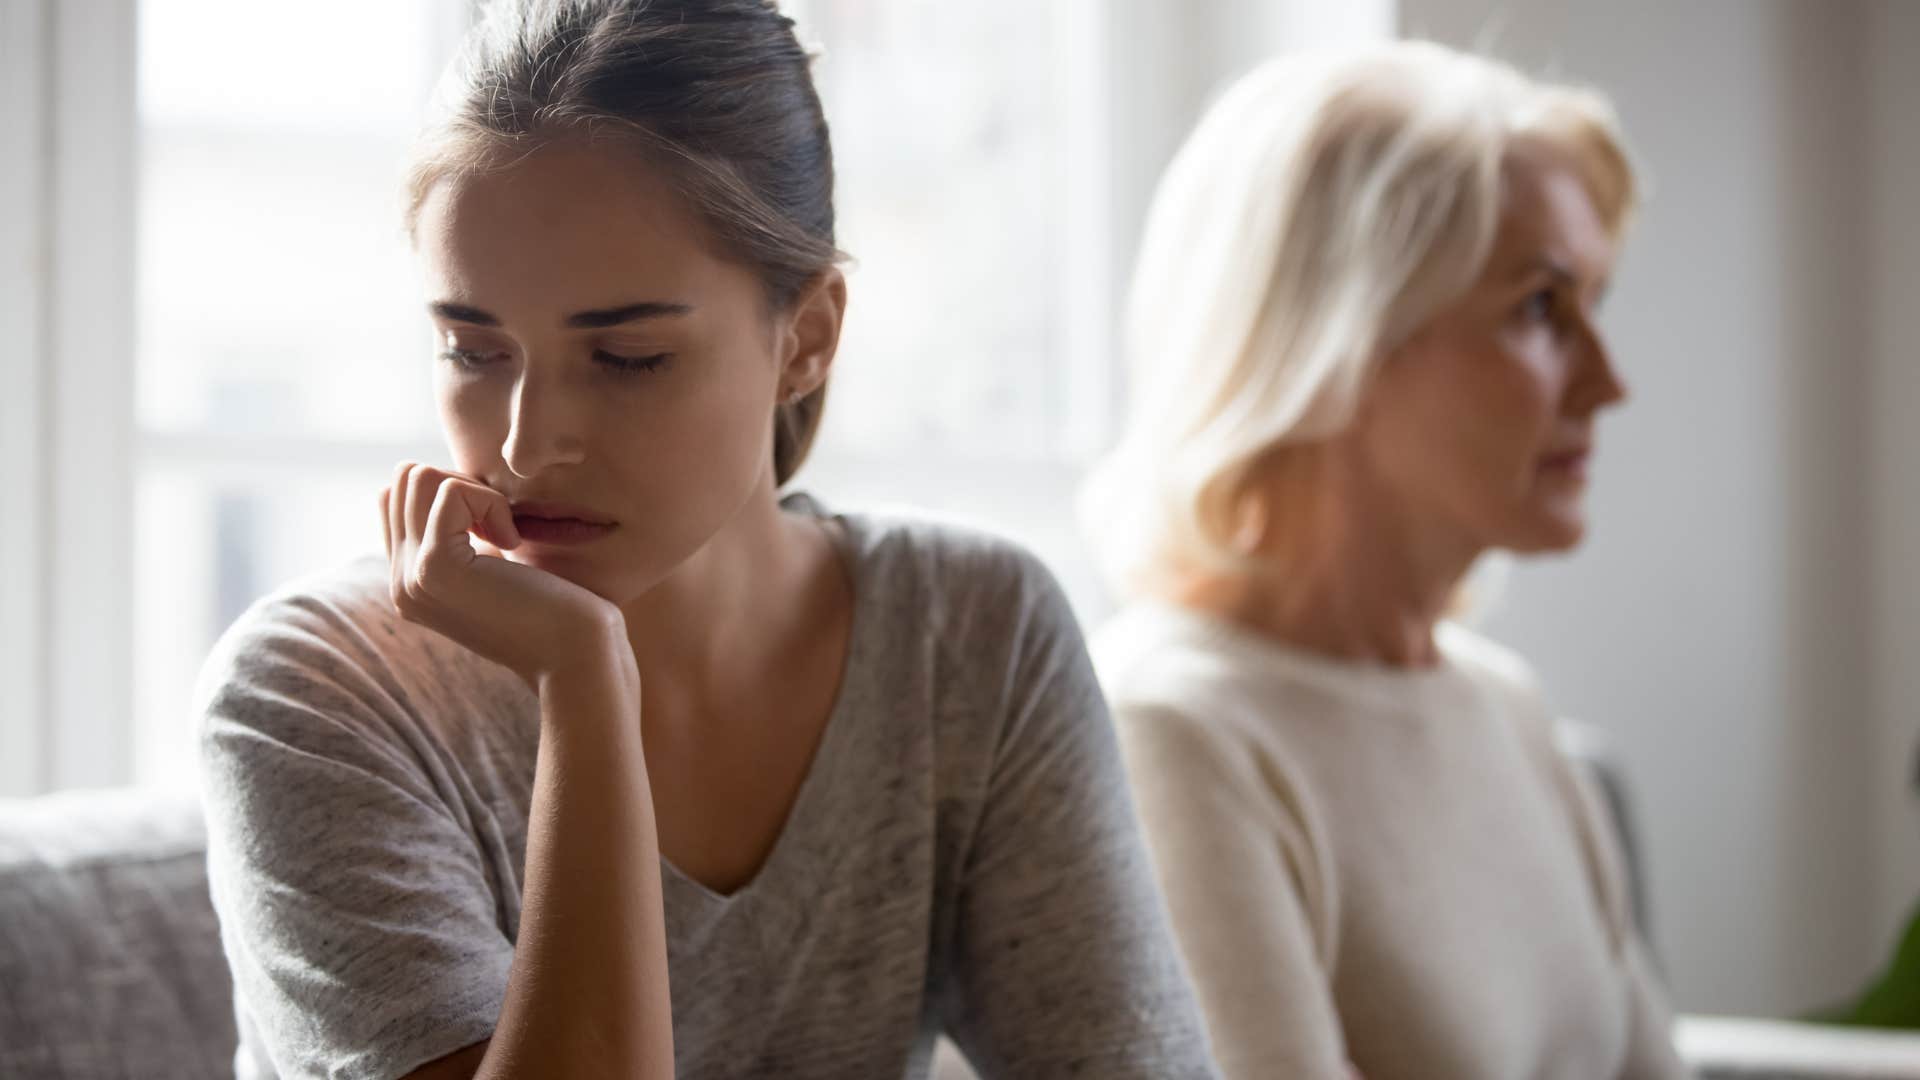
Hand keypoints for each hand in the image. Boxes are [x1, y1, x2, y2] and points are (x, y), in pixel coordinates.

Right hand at [379, 463, 628, 687]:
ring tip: (506, 534)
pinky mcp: (435, 568)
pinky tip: (512, 542)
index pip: (395, 497)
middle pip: (404, 479)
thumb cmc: (552, 607)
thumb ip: (459, 536)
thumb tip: (440, 480)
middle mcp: (399, 582)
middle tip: (502, 526)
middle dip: (462, 483)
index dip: (452, 491)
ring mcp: (410, 577)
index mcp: (409, 581)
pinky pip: (450, 491)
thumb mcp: (493, 566)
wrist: (574, 655)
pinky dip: (491, 503)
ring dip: (475, 492)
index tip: (492, 527)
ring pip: (417, 477)